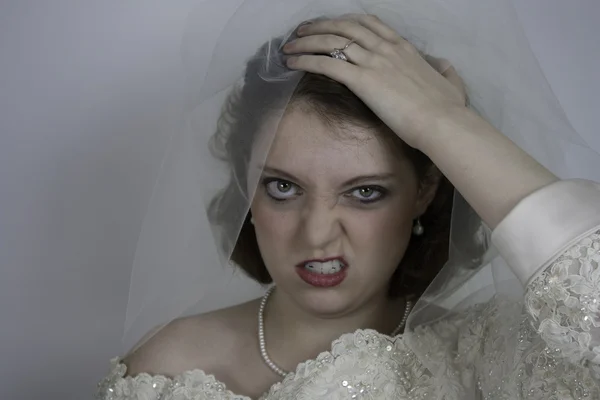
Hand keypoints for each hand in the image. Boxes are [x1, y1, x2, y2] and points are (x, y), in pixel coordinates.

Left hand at [284, 14, 466, 149]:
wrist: (441, 121)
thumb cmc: (447, 107)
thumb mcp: (451, 82)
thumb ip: (445, 71)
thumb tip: (444, 66)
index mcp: (403, 47)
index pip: (369, 24)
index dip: (345, 21)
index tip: (331, 25)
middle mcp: (385, 48)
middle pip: (345, 27)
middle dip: (320, 27)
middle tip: (302, 32)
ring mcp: (373, 61)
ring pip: (332, 42)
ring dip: (306, 42)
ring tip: (289, 47)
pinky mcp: (362, 80)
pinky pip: (327, 63)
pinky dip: (306, 60)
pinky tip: (292, 63)